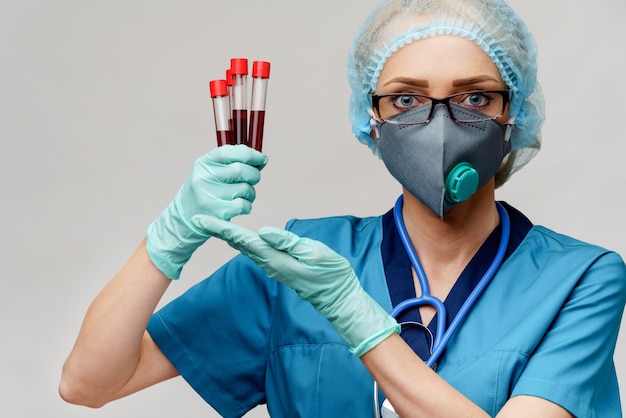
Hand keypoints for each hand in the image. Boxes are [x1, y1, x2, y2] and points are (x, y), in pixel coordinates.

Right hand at [146, 145, 267, 278]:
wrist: (183, 221)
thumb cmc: (204, 194)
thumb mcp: (209, 173)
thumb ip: (230, 163)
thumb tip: (260, 159)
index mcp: (203, 164)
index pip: (228, 152)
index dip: (249, 154)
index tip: (262, 158)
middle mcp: (203, 178)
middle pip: (241, 170)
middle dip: (254, 175)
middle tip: (252, 180)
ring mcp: (208, 196)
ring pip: (245, 188)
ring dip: (250, 193)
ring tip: (242, 196)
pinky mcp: (216, 213)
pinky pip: (244, 205)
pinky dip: (247, 206)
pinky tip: (239, 207)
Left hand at [191, 215, 399, 355]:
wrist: (338, 297)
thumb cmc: (330, 273)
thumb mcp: (312, 252)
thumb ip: (286, 242)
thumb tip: (262, 231)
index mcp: (275, 257)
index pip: (242, 239)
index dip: (221, 228)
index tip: (201, 220)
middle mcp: (269, 263)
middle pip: (239, 243)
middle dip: (219, 230)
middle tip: (199, 218)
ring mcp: (274, 267)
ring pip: (246, 248)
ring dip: (229, 236)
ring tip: (214, 224)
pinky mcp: (280, 267)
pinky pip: (256, 252)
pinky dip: (243, 242)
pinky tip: (240, 237)